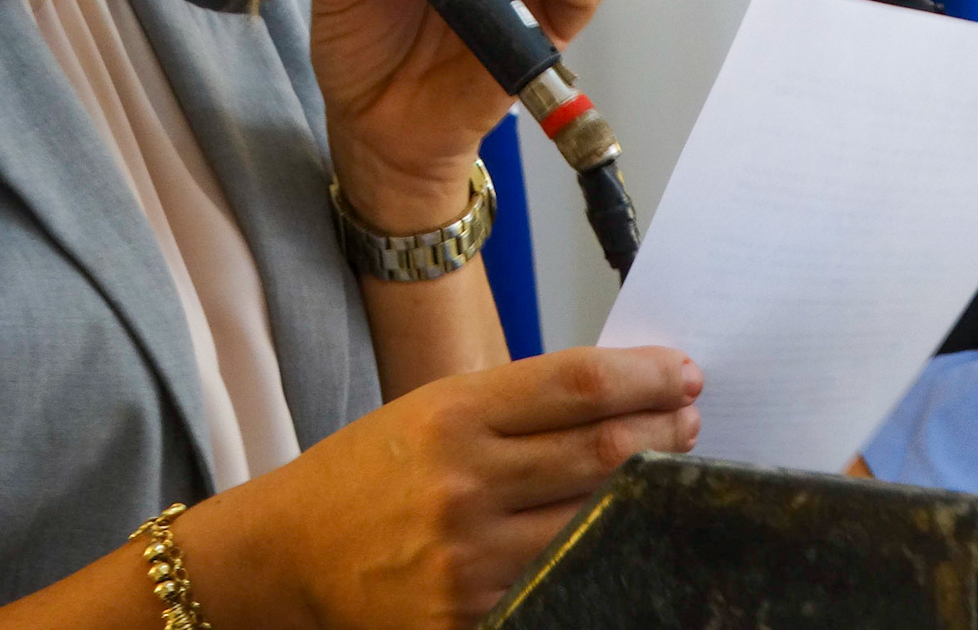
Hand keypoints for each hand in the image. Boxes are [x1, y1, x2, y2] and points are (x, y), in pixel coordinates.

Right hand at [184, 345, 700, 629]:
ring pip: (598, 519)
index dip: (643, 377)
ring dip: (650, 491)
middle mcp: (465, 483)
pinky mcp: (474, 617)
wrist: (287, 557)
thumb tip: (611, 399)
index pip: (574, 386)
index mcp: (449, 416)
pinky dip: (606, 552)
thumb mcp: (425, 416)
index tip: (681, 371)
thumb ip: (509, 411)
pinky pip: (565, 580)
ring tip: (673, 468)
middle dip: (664, 432)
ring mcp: (473, 560)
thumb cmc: (362, 477)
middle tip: (691, 417)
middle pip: (601, 451)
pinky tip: (628, 534)